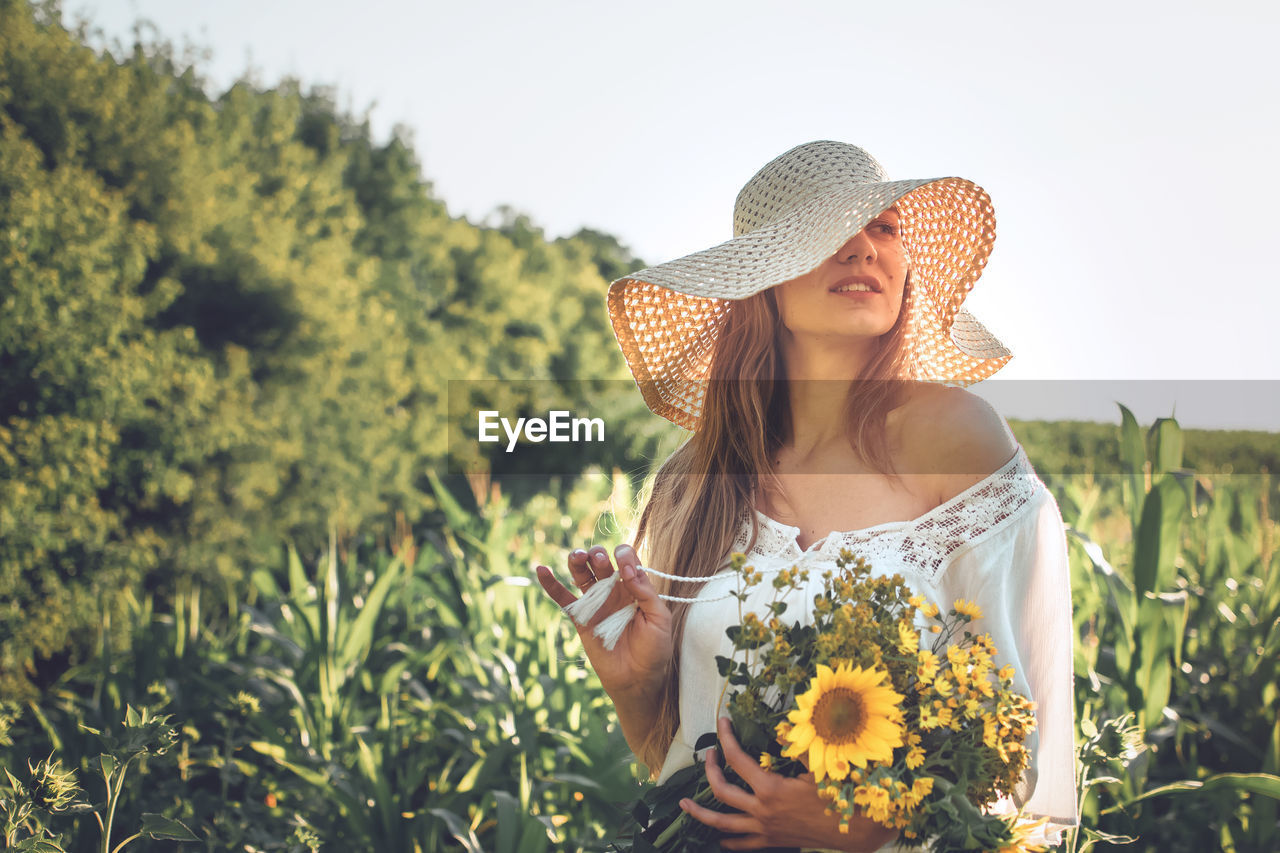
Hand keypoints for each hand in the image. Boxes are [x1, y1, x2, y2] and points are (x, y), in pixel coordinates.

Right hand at [535, 544, 672, 701]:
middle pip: (601, 562)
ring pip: (582, 574)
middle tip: (599, 559)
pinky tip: (541, 570)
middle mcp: (614, 590)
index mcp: (634, 586)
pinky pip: (563, 598)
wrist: (638, 679)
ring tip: (578, 556)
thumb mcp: (659, 618)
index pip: (626, 559)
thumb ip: (645, 592)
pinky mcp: (581, 619)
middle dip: (598, 555)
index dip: (624, 557)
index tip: (626, 571)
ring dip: (577, 560)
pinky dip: (550, 584)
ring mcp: (596, 603)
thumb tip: (627, 570)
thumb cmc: (654, 649)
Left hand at [679, 716, 898, 851]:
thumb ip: (795, 745)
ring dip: (700, 813)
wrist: (854, 831)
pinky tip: (718, 837)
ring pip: (722, 823)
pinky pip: (742, 844)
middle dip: (710, 769)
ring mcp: (764, 829)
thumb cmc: (837, 794)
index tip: (723, 722)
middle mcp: (761, 810)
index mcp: (770, 788)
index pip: (737, 758)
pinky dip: (727, 840)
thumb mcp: (817, 764)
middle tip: (708, 754)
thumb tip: (778, 728)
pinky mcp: (771, 841)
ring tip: (683, 805)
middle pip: (720, 789)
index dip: (726, 738)